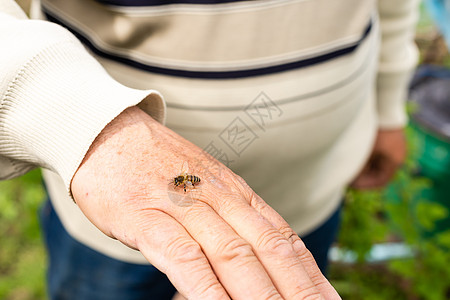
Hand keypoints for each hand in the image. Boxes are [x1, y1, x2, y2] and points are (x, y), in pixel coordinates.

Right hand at [71, 106, 339, 298]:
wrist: (109, 133)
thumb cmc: (159, 169)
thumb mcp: (204, 190)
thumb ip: (228, 223)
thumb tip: (250, 264)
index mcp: (236, 193)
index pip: (282, 237)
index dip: (310, 273)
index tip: (330, 299)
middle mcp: (219, 198)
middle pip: (268, 248)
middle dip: (298, 288)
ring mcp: (184, 206)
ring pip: (233, 255)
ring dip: (262, 294)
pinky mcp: (147, 217)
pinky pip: (183, 257)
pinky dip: (206, 288)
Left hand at [351, 129, 405, 189]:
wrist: (382, 104)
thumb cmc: (373, 128)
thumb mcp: (364, 150)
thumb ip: (358, 166)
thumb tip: (347, 179)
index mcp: (394, 161)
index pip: (381, 181)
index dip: (365, 185)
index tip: (351, 184)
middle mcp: (396, 155)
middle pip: (378, 172)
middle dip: (362, 176)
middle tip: (346, 176)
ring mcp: (393, 146)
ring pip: (376, 162)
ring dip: (363, 166)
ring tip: (347, 165)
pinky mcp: (388, 138)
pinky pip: (376, 153)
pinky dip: (365, 156)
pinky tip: (352, 154)